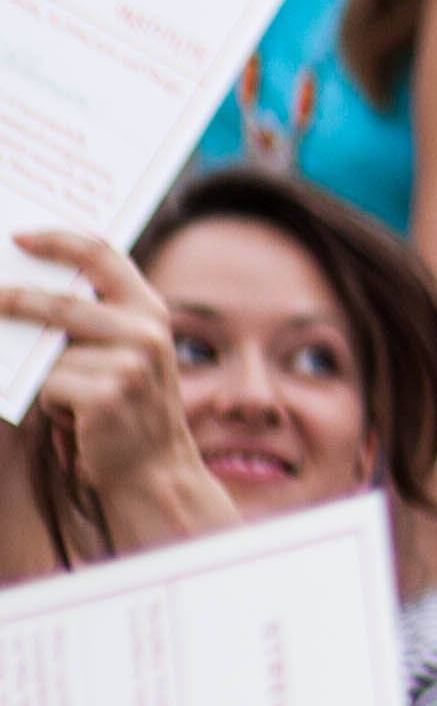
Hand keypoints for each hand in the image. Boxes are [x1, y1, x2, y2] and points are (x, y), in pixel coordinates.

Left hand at [0, 231, 232, 544]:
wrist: (153, 468)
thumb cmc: (125, 407)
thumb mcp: (121, 354)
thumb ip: (91, 321)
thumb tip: (19, 294)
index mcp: (150, 311)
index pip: (102, 254)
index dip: (58, 240)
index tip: (18, 237)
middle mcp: (145, 331)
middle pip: (61, 300)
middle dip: (13, 298)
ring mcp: (129, 364)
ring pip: (48, 347)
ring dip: (22, 358)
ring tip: (18, 361)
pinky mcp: (105, 395)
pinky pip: (46, 382)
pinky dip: (34, 392)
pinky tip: (51, 406)